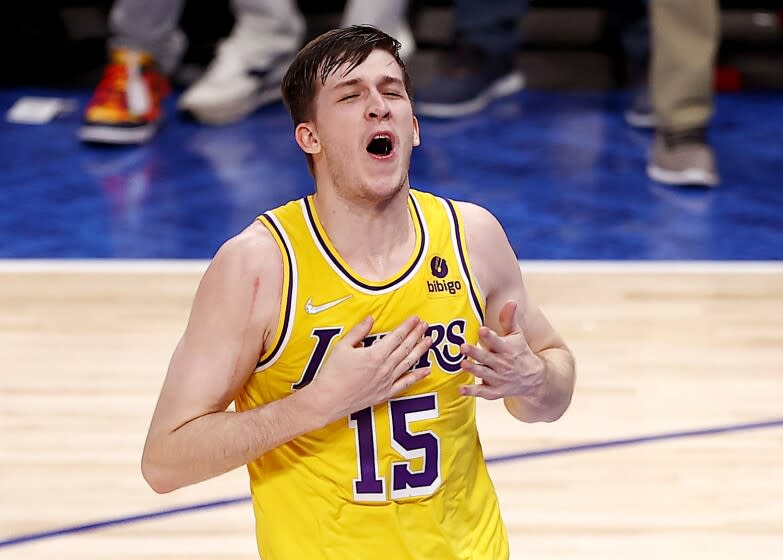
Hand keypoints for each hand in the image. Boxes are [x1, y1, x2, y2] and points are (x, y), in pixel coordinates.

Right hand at [309, 315, 431, 420]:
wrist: (328, 400)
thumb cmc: (332, 374)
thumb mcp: (342, 347)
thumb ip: (359, 332)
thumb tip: (370, 319)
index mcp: (375, 354)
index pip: (396, 336)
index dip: (407, 326)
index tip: (415, 318)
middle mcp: (384, 368)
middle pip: (405, 348)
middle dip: (417, 335)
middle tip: (425, 325)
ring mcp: (387, 381)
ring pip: (408, 363)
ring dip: (420, 350)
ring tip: (429, 340)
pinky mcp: (385, 393)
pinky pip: (405, 384)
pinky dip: (417, 377)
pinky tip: (427, 370)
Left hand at [458, 300, 543, 399]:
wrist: (534, 378)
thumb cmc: (520, 352)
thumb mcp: (517, 335)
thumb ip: (509, 319)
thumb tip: (511, 301)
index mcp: (508, 349)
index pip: (498, 341)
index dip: (490, 336)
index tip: (481, 330)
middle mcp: (503, 364)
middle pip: (488, 358)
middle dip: (476, 353)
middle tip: (463, 347)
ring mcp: (499, 379)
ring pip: (484, 374)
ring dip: (473, 370)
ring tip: (462, 364)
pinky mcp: (495, 391)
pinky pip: (483, 392)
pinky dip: (472, 392)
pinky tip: (460, 389)